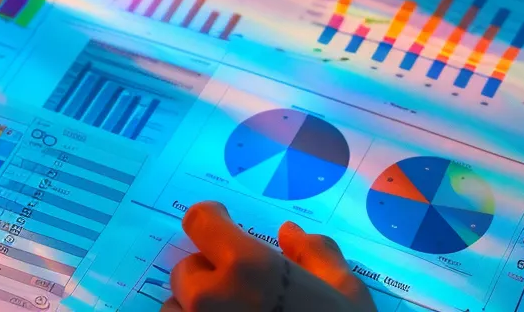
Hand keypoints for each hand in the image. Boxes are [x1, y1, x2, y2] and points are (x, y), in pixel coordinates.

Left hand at [165, 202, 375, 311]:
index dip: (211, 220)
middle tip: (243, 291)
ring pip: (176, 309)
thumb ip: (316, 254)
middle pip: (187, 270)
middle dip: (209, 274)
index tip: (222, 224)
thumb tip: (290, 234)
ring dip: (196, 310)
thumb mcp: (346, 292)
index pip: (199, 221)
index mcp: (249, 266)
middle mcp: (211, 296)